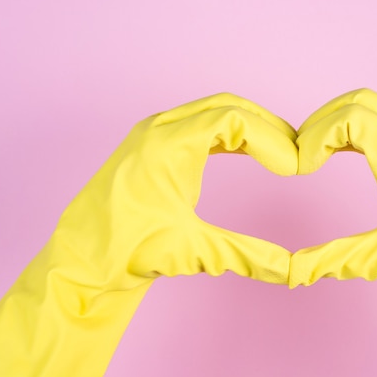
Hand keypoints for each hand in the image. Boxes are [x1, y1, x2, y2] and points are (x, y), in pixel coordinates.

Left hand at [0, 93, 298, 376]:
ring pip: (212, 112)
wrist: (83, 261)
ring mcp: (153, 134)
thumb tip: (291, 270)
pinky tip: (246, 150)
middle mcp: (159, 129)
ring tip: (278, 150)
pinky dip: (228, 134)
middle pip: (226, 106)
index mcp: (167, 143)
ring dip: (248, 127)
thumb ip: (246, 256)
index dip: (271, 139)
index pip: (233, 119)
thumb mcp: (191, 252)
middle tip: (294, 152)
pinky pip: (199, 126)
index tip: (293, 168)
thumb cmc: (126, 253)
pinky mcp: (153, 147)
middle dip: (266, 126)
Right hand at [290, 88, 376, 376]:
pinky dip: (360, 129)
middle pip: (357, 101)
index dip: (314, 138)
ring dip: (341, 122)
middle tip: (302, 154)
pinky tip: (348, 154)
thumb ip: (330, 260)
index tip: (302, 170)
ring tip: (318, 153)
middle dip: (322, 122)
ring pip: (374, 107)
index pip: (348, 118)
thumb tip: (289, 272)